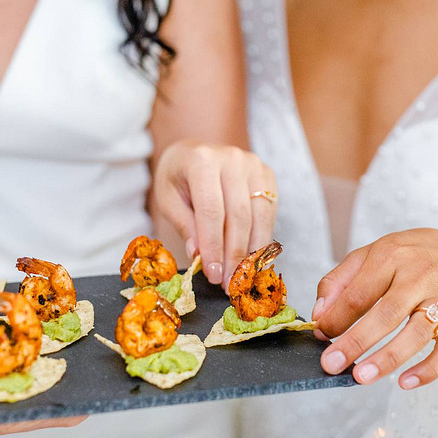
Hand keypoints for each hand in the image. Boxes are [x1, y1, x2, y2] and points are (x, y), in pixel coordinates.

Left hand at [153, 140, 277, 287]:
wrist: (194, 151)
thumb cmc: (177, 178)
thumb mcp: (168, 199)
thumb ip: (185, 224)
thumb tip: (199, 256)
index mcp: (202, 160)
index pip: (211, 210)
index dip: (214, 245)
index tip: (214, 275)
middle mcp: (232, 158)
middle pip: (239, 215)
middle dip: (234, 254)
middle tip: (230, 285)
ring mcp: (253, 165)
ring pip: (259, 215)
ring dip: (252, 251)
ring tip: (243, 279)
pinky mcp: (267, 174)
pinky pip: (269, 211)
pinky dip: (263, 238)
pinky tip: (255, 261)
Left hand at [312, 228, 437, 388]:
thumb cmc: (411, 259)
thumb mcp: (372, 254)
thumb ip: (340, 281)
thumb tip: (319, 315)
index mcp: (392, 256)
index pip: (358, 292)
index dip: (336, 317)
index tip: (320, 335)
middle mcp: (421, 275)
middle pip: (387, 312)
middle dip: (356, 341)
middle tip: (331, 364)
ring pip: (417, 333)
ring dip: (388, 358)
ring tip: (361, 377)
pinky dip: (428, 370)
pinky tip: (405, 383)